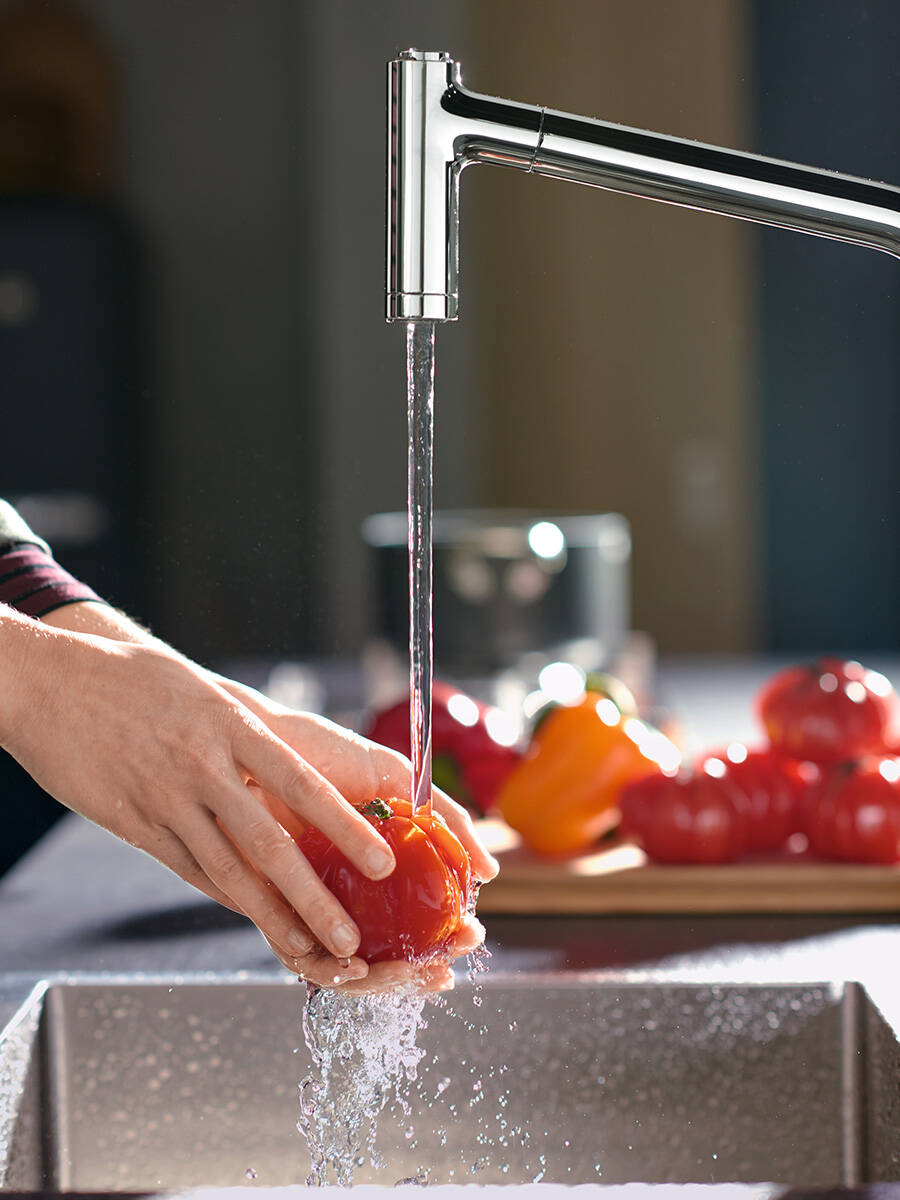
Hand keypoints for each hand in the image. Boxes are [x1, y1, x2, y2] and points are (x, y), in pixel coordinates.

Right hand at [0, 607, 397, 985]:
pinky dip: (225, 898)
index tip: (383, 863)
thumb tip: (291, 770)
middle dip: (315, 897)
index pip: (302, 785)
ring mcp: (167, 800)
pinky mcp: (135, 824)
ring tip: (309, 949)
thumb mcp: (202, 691)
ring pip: (229, 871)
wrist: (50, 681)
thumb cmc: (132, 677)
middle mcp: (203, 767)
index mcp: (230, 726)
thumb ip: (245, 732)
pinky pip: (188, 868)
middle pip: (270, 844)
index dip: (346, 829)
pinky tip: (253, 920)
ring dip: (272, 916)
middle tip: (351, 938)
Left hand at [216, 684, 499, 988]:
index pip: (414, 920)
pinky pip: (298, 954)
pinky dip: (328, 968)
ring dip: (381, 981)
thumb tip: (489, 872)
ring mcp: (307, 903)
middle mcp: (341, 894)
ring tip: (409, 971)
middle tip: (447, 964)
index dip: (443, 939)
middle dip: (419, 969)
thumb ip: (444, 820)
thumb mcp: (394, 780)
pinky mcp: (267, 907)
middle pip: (385, 952)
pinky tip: (356, 963)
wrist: (253, 737)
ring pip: (346, 965)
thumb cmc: (320, 754)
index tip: (471, 937)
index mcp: (374, 869)